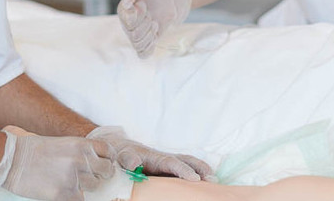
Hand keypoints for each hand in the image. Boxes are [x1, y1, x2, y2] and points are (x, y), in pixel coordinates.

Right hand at [0, 127, 115, 200]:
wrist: (13, 160)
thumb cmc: (35, 150)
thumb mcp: (63, 143)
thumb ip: (80, 152)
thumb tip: (95, 164)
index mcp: (81, 144)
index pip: (109, 152)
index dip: (109, 159)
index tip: (105, 164)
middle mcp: (81, 159)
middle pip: (107, 171)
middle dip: (101, 175)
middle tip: (92, 176)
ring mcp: (73, 177)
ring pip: (96, 187)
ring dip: (88, 187)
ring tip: (75, 184)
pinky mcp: (63, 193)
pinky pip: (81, 200)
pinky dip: (76, 197)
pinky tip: (67, 193)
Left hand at [87, 126, 214, 181]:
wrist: (119, 150)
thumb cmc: (120, 155)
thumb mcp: (121, 156)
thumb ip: (127, 159)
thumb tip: (134, 163)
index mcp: (155, 157)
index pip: (172, 162)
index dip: (183, 170)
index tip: (194, 179)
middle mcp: (164, 158)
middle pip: (186, 160)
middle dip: (200, 168)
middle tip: (212, 179)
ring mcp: (168, 163)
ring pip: (188, 163)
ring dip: (201, 170)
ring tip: (215, 181)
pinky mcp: (168, 169)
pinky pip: (184, 169)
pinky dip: (196, 173)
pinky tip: (204, 183)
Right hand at [117, 0, 191, 57]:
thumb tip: (126, 4)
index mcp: (123, 11)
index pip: (127, 22)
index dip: (138, 14)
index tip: (143, 3)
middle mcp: (127, 24)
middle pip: (133, 35)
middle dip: (146, 24)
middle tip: (150, 14)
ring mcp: (136, 34)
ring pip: (138, 45)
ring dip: (150, 35)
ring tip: (154, 23)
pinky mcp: (147, 41)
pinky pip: (143, 54)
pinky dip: (149, 48)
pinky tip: (155, 37)